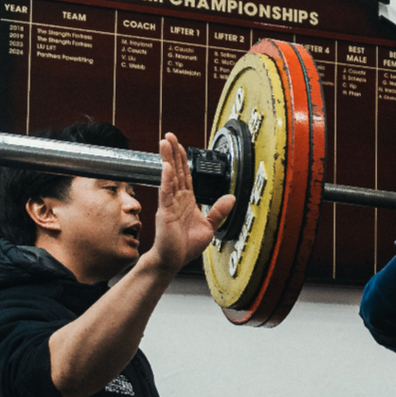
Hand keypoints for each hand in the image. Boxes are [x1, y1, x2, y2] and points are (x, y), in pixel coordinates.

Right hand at [147, 133, 233, 272]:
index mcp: (186, 201)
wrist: (173, 261)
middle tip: (169, 136)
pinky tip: (167, 167)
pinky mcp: (164, 212)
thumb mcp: (209, 227)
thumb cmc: (186, 246)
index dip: (183, 160)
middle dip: (173, 153)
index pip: (185, 175)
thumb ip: (219, 211)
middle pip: (175, 171)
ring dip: (167, 159)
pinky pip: (166, 193)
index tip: (180, 145)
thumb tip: (231, 197)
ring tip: (164, 143)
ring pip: (169, 177)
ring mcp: (169, 204)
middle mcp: (176, 199)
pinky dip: (166, 180)